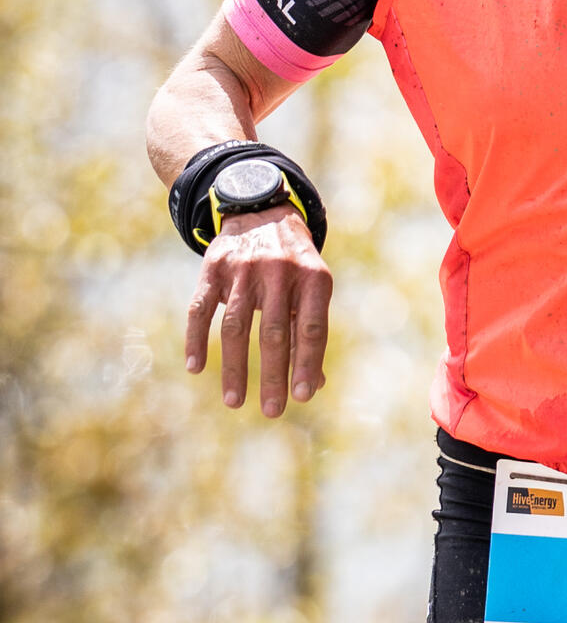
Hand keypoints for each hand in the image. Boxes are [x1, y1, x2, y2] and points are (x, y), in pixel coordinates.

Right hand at [185, 206, 332, 417]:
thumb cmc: (293, 263)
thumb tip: (314, 384)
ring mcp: (244, 268)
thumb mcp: (312, 287)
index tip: (302, 397)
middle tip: (272, 411)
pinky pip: (200, 309)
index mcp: (313, 278)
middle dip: (273, 375)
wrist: (262, 211)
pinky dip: (196, 339)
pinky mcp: (214, 267)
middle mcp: (280, 271)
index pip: (312, 328)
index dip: (307, 363)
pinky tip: (195, 367)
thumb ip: (310, 331)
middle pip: (275, 333)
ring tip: (234, 402)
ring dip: (234, 368)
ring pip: (236, 327)